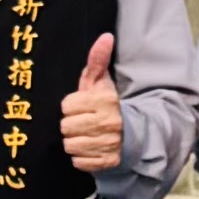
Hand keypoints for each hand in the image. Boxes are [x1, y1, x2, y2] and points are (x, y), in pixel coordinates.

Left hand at [56, 31, 126, 177]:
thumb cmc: (106, 105)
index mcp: (105, 101)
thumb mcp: (100, 82)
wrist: (131, 134)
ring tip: (85, 136)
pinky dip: (81, 158)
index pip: (66, 106)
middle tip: (80, 122)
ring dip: (74, 142)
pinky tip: (90, 149)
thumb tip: (105, 36)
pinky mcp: (108, 162)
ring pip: (71, 146)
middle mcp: (110, 123)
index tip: (79, 107)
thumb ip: (97, 60)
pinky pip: (79, 162)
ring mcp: (110, 144)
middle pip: (66, 127)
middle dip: (70, 125)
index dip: (69, 107)